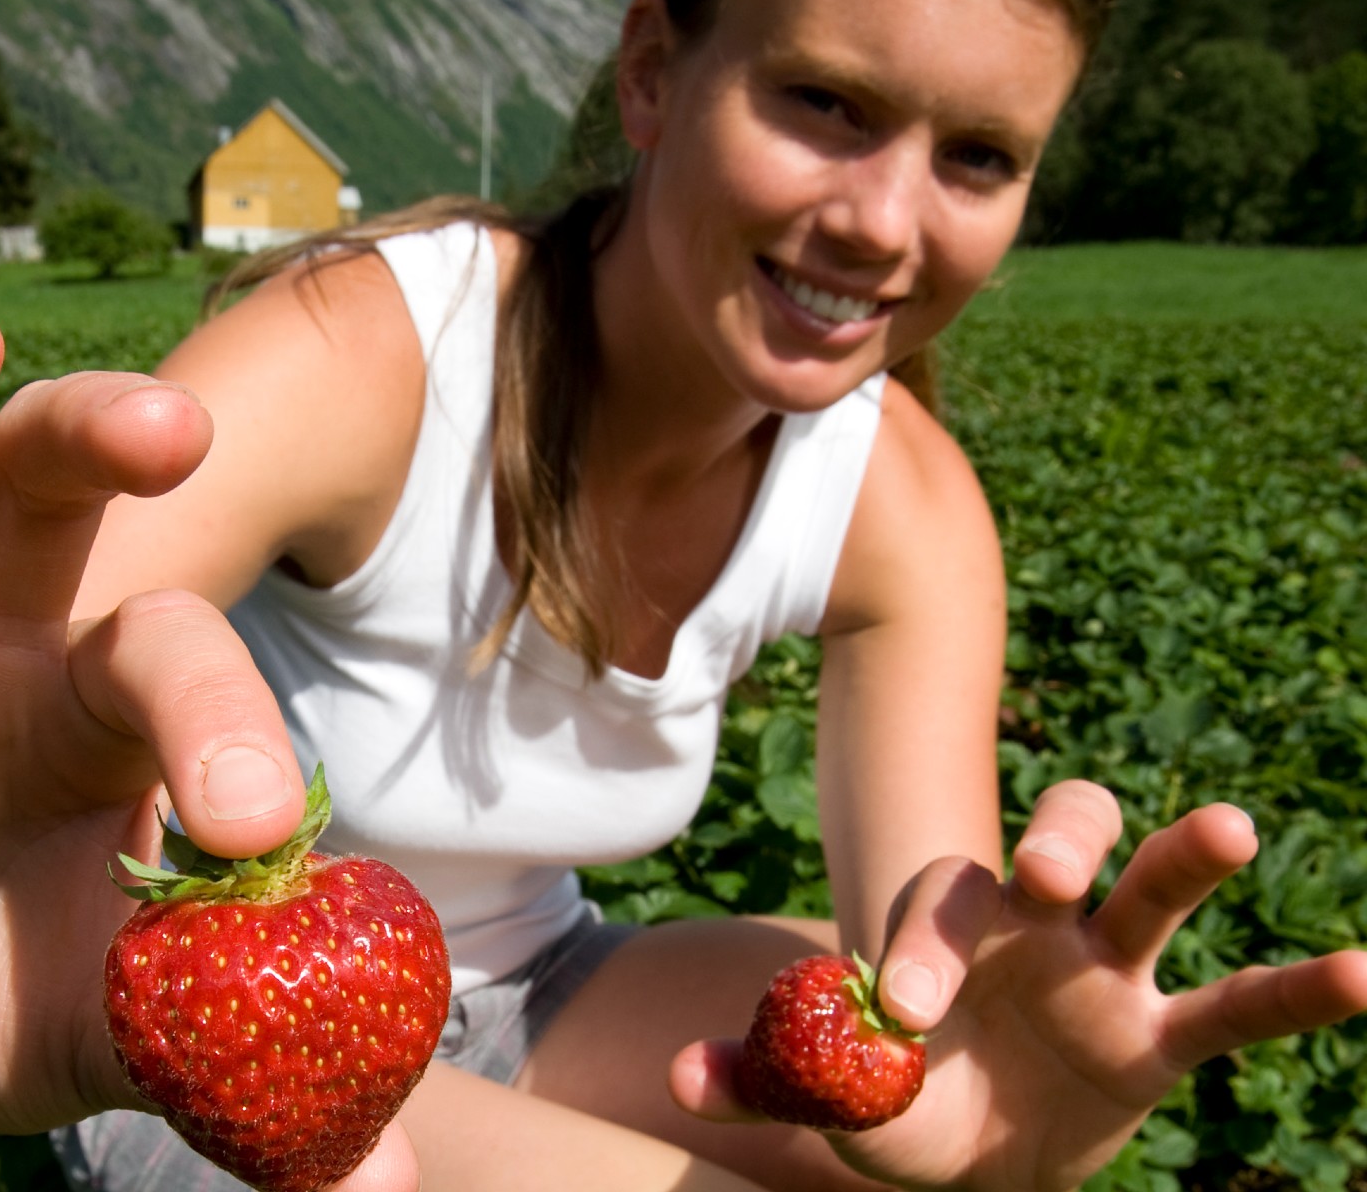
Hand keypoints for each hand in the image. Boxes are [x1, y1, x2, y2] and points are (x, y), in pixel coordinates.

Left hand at [670, 779, 1366, 1190]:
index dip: (924, 951)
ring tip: (1227, 827)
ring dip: (1182, 856)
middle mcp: (1032, 926)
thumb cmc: (895, 1104)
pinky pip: (1235, 1006)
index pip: (939, 908)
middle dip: (1054, 838)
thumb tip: (683, 1080)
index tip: (907, 1016)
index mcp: (943, 929)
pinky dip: (1297, 990)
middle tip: (1045, 873)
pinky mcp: (1161, 1033)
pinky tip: (1364, 973)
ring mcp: (1107, 969)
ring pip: (1153, 888)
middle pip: (1058, 836)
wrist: (968, 1154)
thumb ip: (765, 1077)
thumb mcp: (830, 1094)